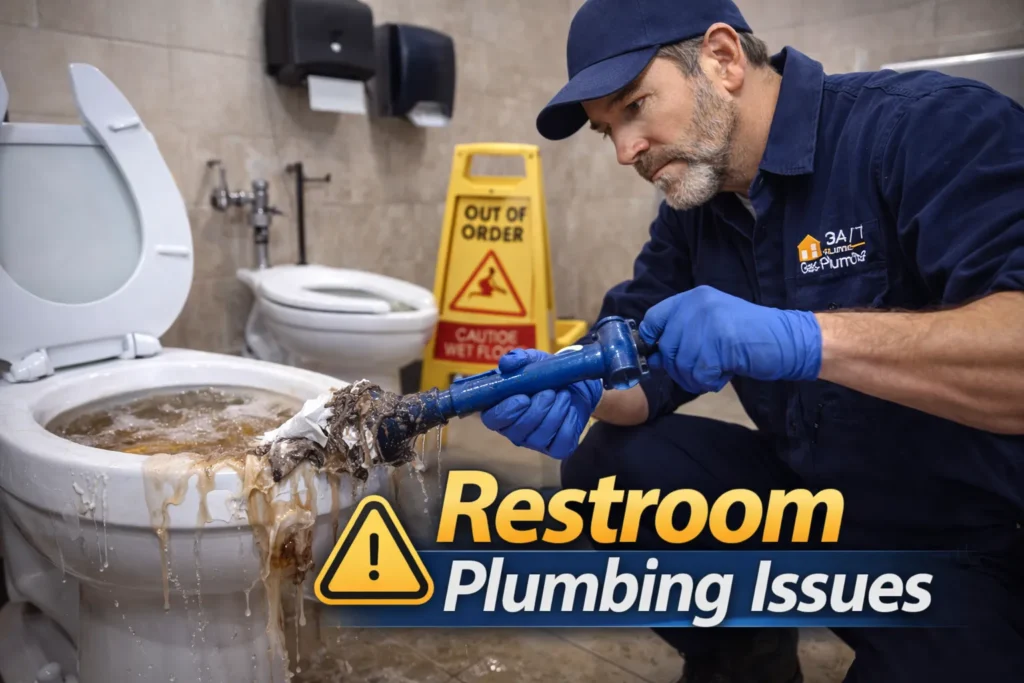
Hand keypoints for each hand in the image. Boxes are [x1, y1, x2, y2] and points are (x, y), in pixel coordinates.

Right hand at [480, 349, 602, 459]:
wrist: (575, 384)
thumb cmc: (546, 375)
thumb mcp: (532, 361)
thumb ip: (517, 359)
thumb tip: (507, 363)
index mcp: (501, 411)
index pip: (493, 420)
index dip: (507, 411)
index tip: (523, 397)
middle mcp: (515, 431)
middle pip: (519, 430)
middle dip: (538, 408)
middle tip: (550, 391)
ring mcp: (535, 442)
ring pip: (541, 436)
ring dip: (556, 411)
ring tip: (563, 395)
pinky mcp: (557, 448)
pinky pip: (561, 441)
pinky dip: (568, 421)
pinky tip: (570, 409)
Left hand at [638, 285, 821, 393]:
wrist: (786, 339)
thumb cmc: (748, 335)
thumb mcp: (711, 324)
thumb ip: (683, 334)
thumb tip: (652, 356)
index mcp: (693, 297)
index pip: (654, 317)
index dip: (651, 339)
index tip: (656, 354)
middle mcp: (697, 306)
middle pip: (667, 347)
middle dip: (679, 367)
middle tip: (699, 372)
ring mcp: (708, 323)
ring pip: (681, 364)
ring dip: (695, 377)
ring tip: (715, 372)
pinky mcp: (719, 344)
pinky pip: (699, 374)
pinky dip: (709, 382)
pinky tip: (723, 374)